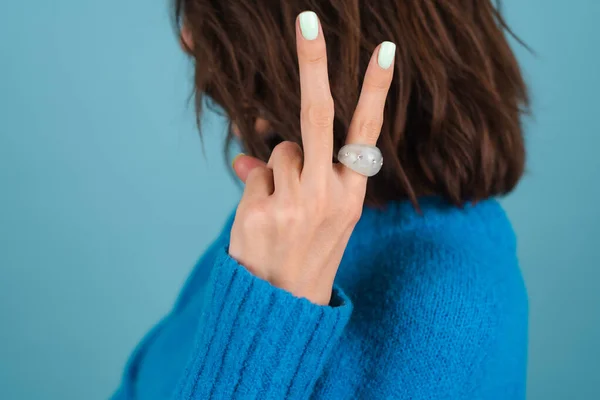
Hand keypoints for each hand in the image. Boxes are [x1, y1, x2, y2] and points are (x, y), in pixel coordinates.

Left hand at [229, 12, 394, 304]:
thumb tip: (247, 150)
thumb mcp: (319, 220)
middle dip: (312, 63)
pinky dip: (256, 186)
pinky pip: (253, 171)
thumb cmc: (307, 256)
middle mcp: (329, 193)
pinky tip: (263, 220)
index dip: (376, 90)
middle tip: (307, 19)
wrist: (284, 310)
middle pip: (317, 115)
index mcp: (352, 195)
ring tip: (282, 208)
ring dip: (277, 167)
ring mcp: (295, 201)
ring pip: (279, 148)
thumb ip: (297, 178)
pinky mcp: (261, 210)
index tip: (385, 51)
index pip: (366, 133)